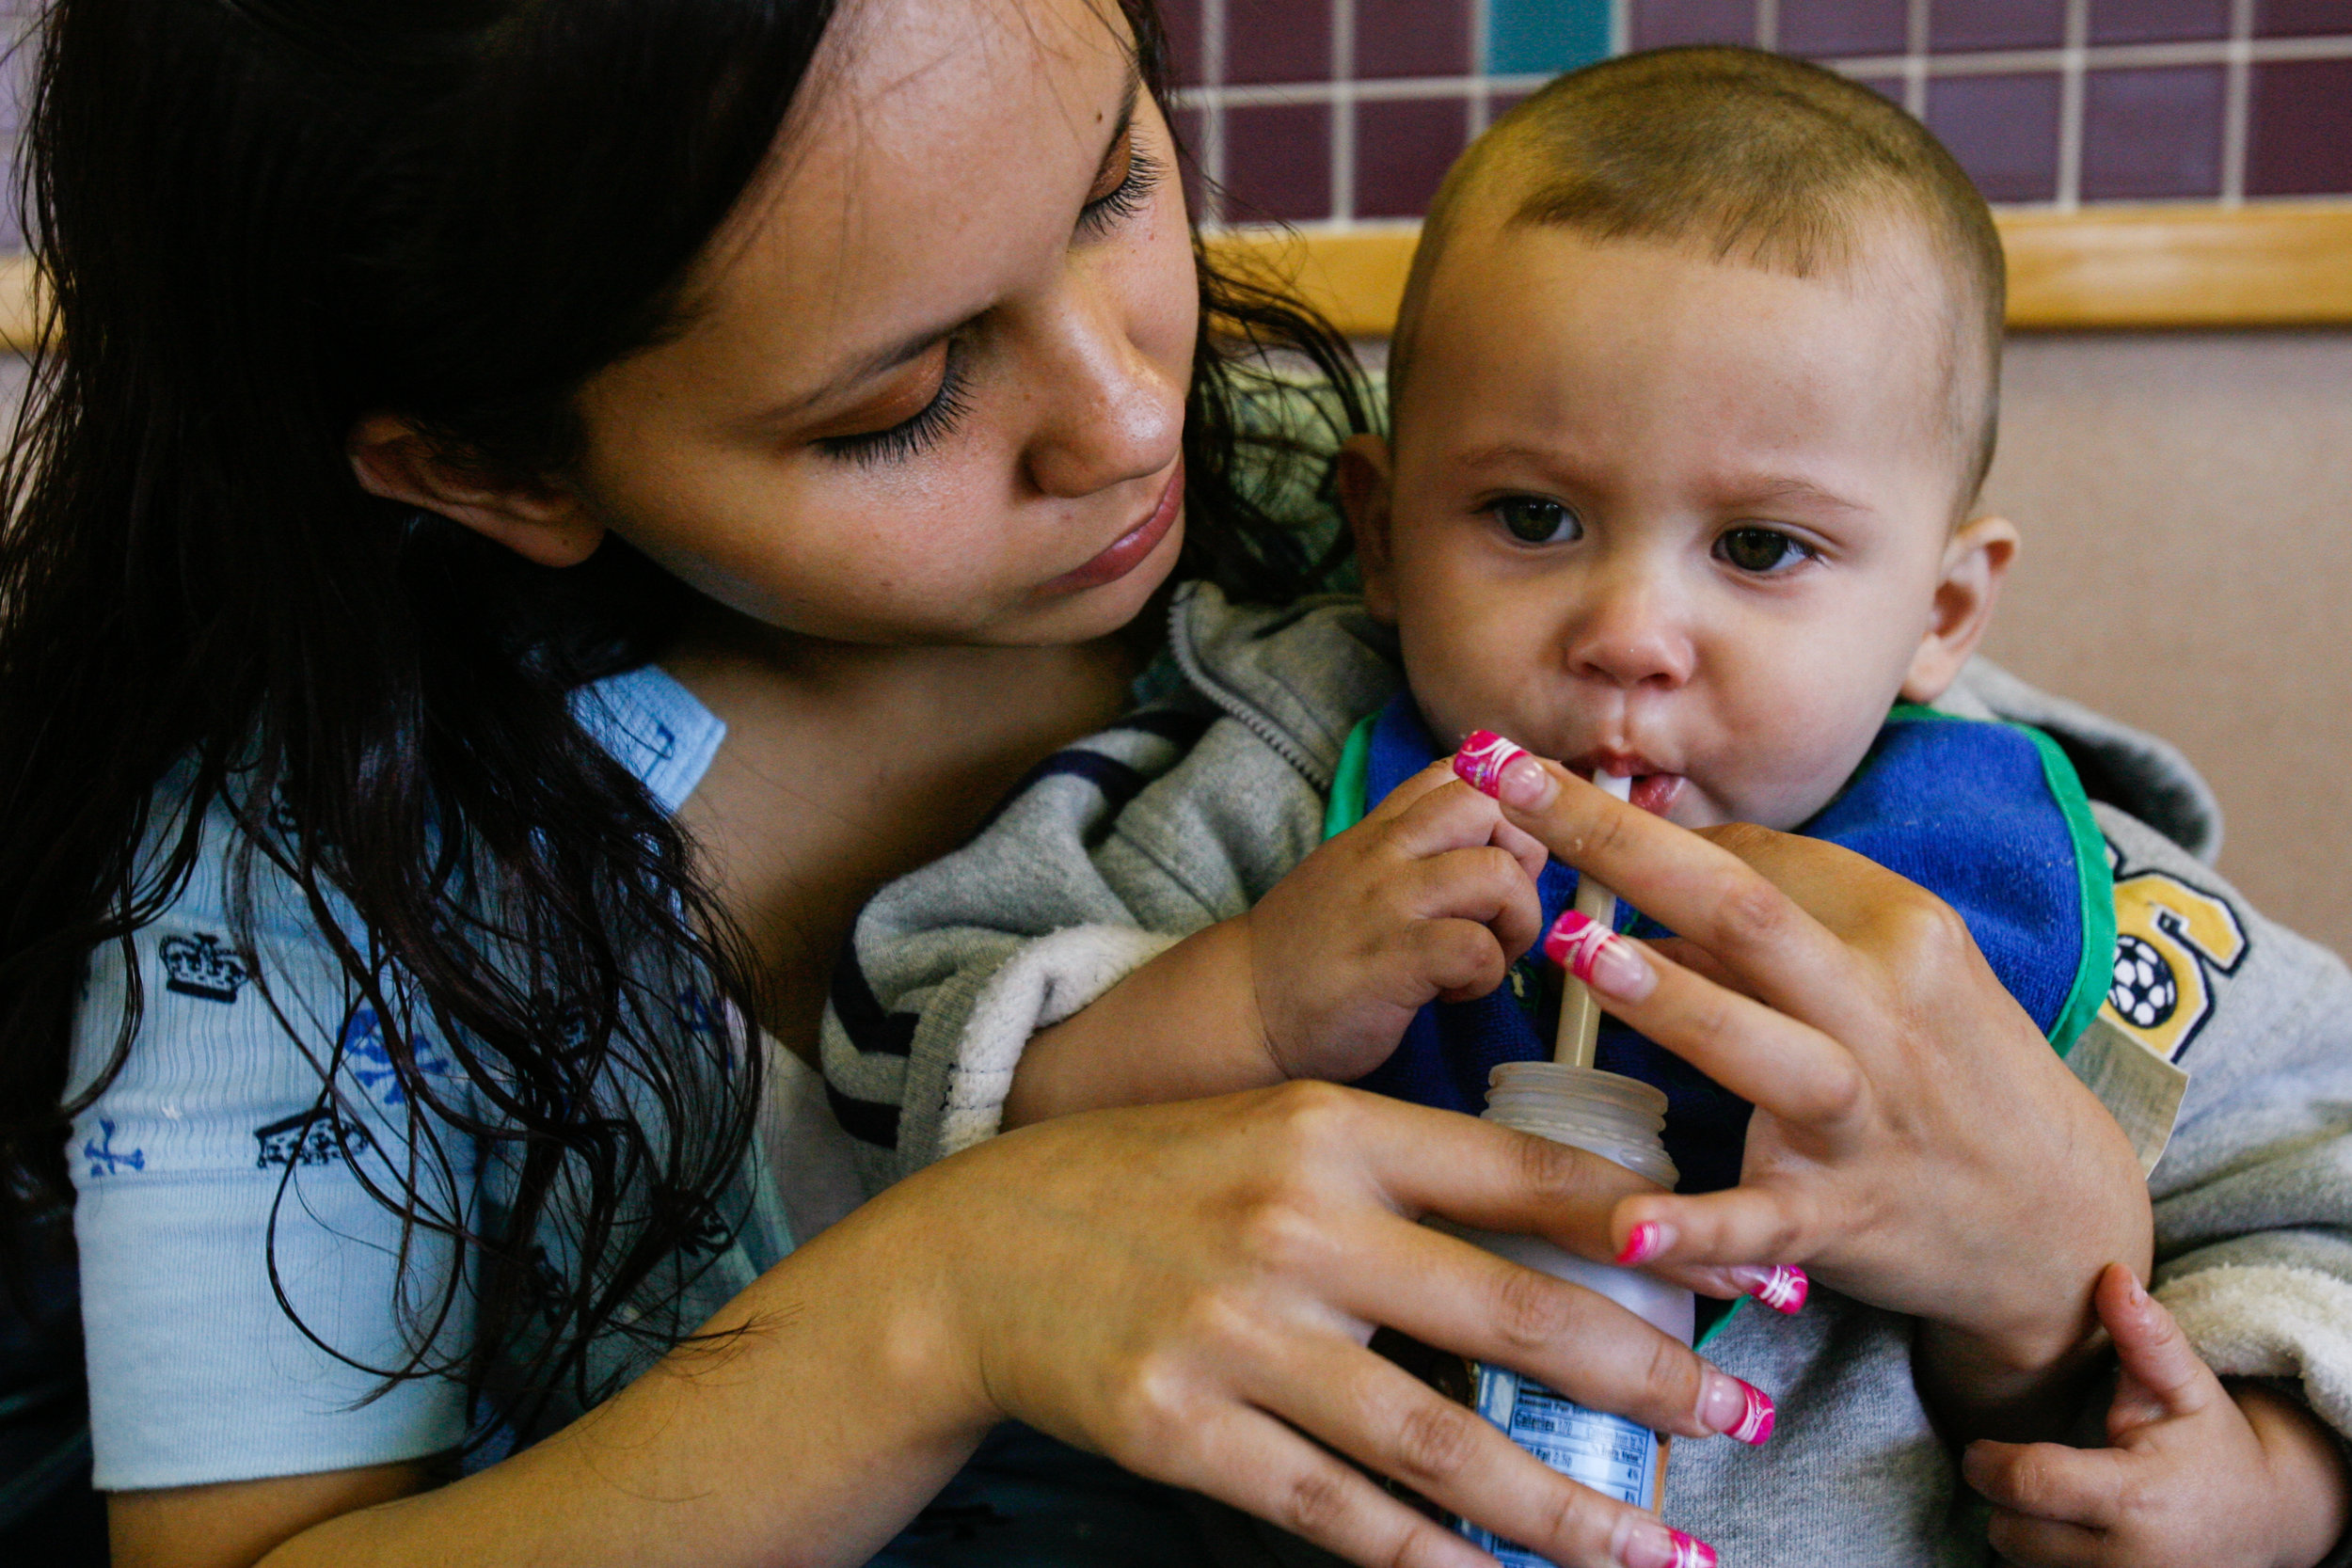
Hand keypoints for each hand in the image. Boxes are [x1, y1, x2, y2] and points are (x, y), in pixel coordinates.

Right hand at [932, 1081, 1771, 1567]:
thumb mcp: (1274, 1133)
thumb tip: (1565, 1228)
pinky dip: (1432, 1562)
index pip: (1530, 1175)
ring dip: (1570, 1511)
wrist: (973, 1255)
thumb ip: (1404, 1168)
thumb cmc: (1147, 1184)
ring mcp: (1237, 1336)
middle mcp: (1296, 1224)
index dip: (1659, 1230)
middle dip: (1654, 1376)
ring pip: (1443, 1445)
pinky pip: (1339, 1515)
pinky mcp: (1183, 1432)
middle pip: (1517, 1315)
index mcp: (1331, 1130)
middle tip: (1746, 1419)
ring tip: (1663, 1550)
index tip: (1757, 1270)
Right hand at [1244, 760, 1546, 1080]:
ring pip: (1498, 875)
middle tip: (1504, 908)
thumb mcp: (1354, 871)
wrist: (1244, 1006)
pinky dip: (1486, 975)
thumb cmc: (1310, 949)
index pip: (1462, 769)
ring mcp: (1388, 903)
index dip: (1510, 801)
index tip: (1514, 850)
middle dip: (1527, 857)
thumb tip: (1491, 838)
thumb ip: (1411, 846)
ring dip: (1516, 922)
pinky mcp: (1392, 961)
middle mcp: (1387, 852)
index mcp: (1382, 828)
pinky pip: (1475, 947)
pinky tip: (1457, 993)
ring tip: (1488, 955)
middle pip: (1493, 804)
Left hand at [1467, 744, 2152, 1436]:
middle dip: (1622, 846)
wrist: (2062, 1217)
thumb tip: (1654, 845)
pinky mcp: (1840, 1217)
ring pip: (1764, 1049)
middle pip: (1745, 911)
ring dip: (1672, 999)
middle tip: (1512, 787)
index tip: (1521, 769)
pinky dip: (1695, 1230)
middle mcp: (1879, 1011)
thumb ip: (1783, 910)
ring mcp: (1859, 1117)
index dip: (1630, 817)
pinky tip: (1625, 1230)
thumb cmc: (1952, 1067)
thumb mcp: (1896, 966)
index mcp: (1894, 930)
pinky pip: (1758, 1224)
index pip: (1752, 859)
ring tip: (1571, 947)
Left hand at [1965, 1264, 2351, 1567]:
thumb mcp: (2188, 1388)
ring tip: (2052, 1495)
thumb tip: (2113, 1274)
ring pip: (2021, 1560)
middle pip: (2010, 1529)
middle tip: (2017, 1465)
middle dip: (2003, 1495)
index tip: (1980, 1446)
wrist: (2268, 1525)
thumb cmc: (2214, 1447)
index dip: (1989, 1461)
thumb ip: (2146, 1338)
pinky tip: (2066, 1524)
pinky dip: (2045, 1554)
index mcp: (2137, 1499)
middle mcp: (2128, 1560)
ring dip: (2023, 1528)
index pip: (2029, 1483)